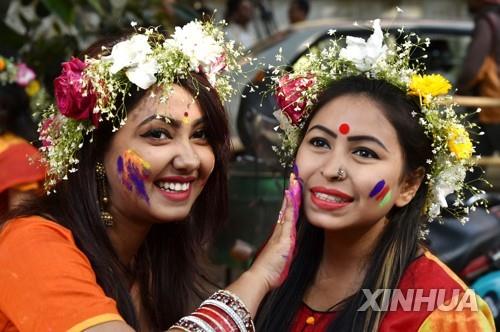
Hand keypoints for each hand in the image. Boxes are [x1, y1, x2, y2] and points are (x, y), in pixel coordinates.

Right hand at [248, 172, 301, 290]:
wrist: (259, 277)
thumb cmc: (268, 273)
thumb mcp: (279, 261)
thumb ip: (282, 254)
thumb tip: (285, 251)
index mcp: (280, 237)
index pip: (286, 216)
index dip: (289, 204)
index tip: (291, 191)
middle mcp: (280, 231)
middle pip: (286, 209)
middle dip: (290, 194)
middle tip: (292, 179)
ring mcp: (281, 233)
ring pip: (288, 210)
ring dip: (291, 195)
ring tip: (294, 181)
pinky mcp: (283, 237)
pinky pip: (288, 217)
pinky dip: (290, 205)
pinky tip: (291, 195)